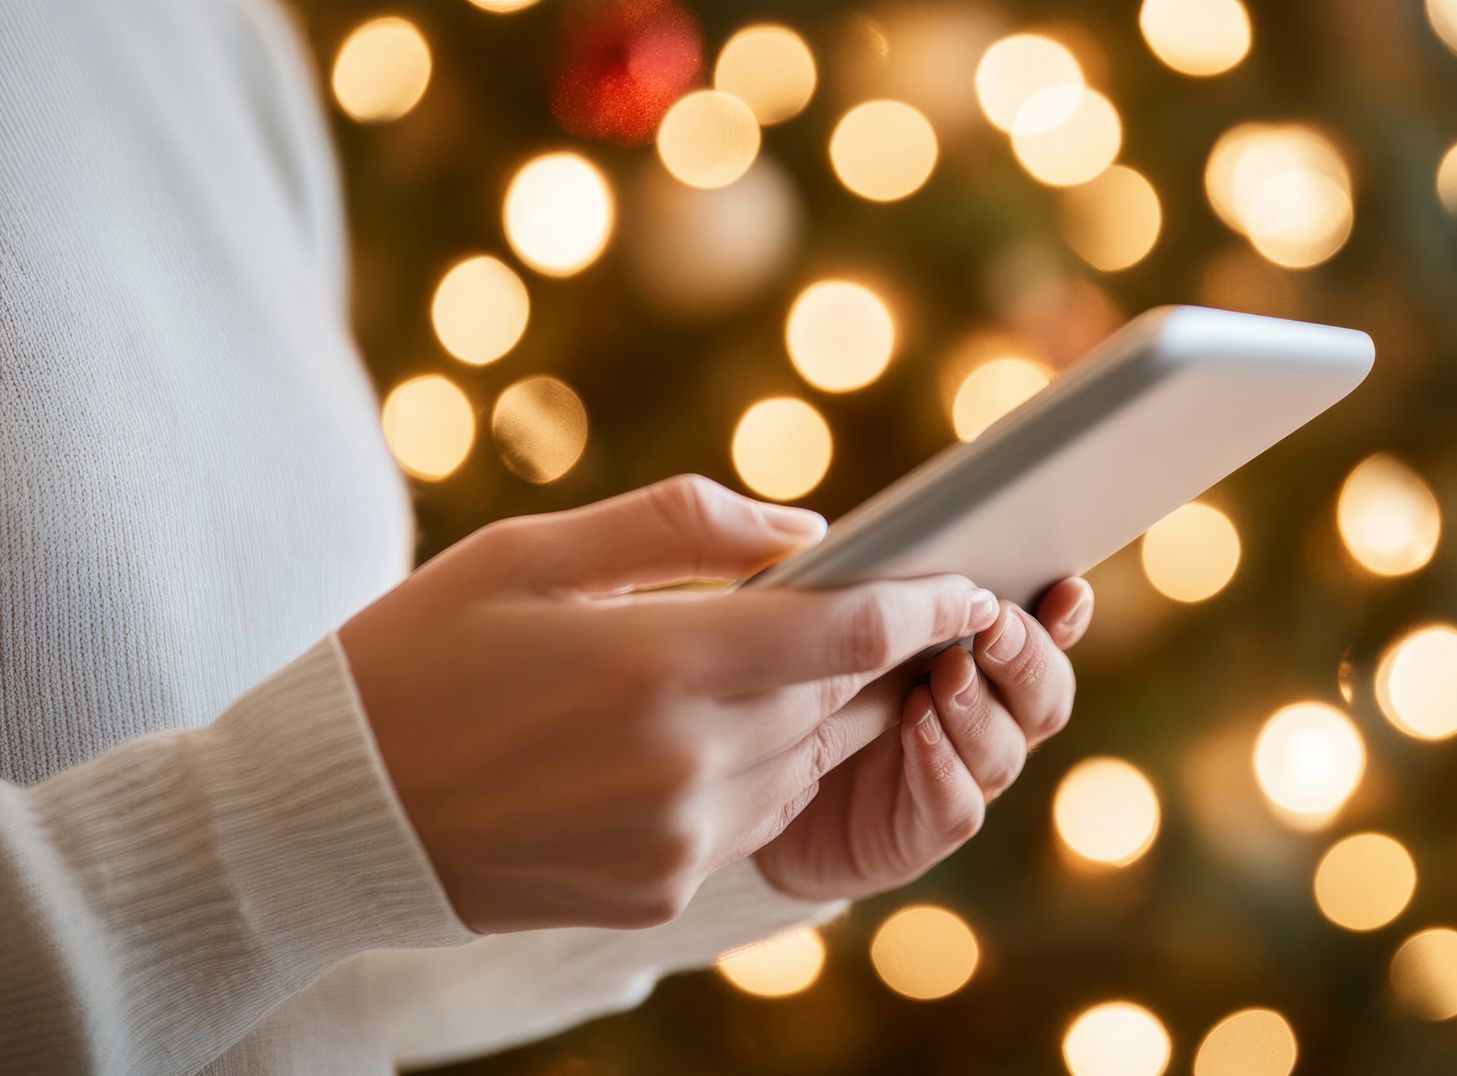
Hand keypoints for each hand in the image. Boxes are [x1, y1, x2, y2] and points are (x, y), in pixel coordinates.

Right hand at [340, 475, 1000, 933]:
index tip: (971, 584)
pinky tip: (702, 738)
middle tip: (888, 608)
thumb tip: (803, 528)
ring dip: (813, 714)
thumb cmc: (421, 656)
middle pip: (841, 700)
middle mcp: (687, 764)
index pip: (851, 633)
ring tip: (779, 666)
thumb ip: (680, 525)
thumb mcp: (529, 552)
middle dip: (873, 653)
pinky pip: (753, 821)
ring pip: (808, 764)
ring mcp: (678, 841)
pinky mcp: (658, 892)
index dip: (926, 605)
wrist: (331, 814)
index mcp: (661, 664)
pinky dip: (757, 773)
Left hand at [753, 578, 1092, 900]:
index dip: (1063, 615)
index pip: (1043, 635)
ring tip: (947, 671)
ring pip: (1005, 749)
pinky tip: (916, 728)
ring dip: (979, 707)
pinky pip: (956, 804)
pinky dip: (944, 765)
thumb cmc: (796, 688)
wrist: (750, 797)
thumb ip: (863, 590)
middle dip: (1028, 658)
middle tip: (996, 624)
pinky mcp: (921, 832)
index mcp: (977, 660)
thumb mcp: (827, 630)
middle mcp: (984, 720)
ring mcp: (960, 779)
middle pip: (1044, 696)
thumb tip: (861, 536)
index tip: (1066, 588)